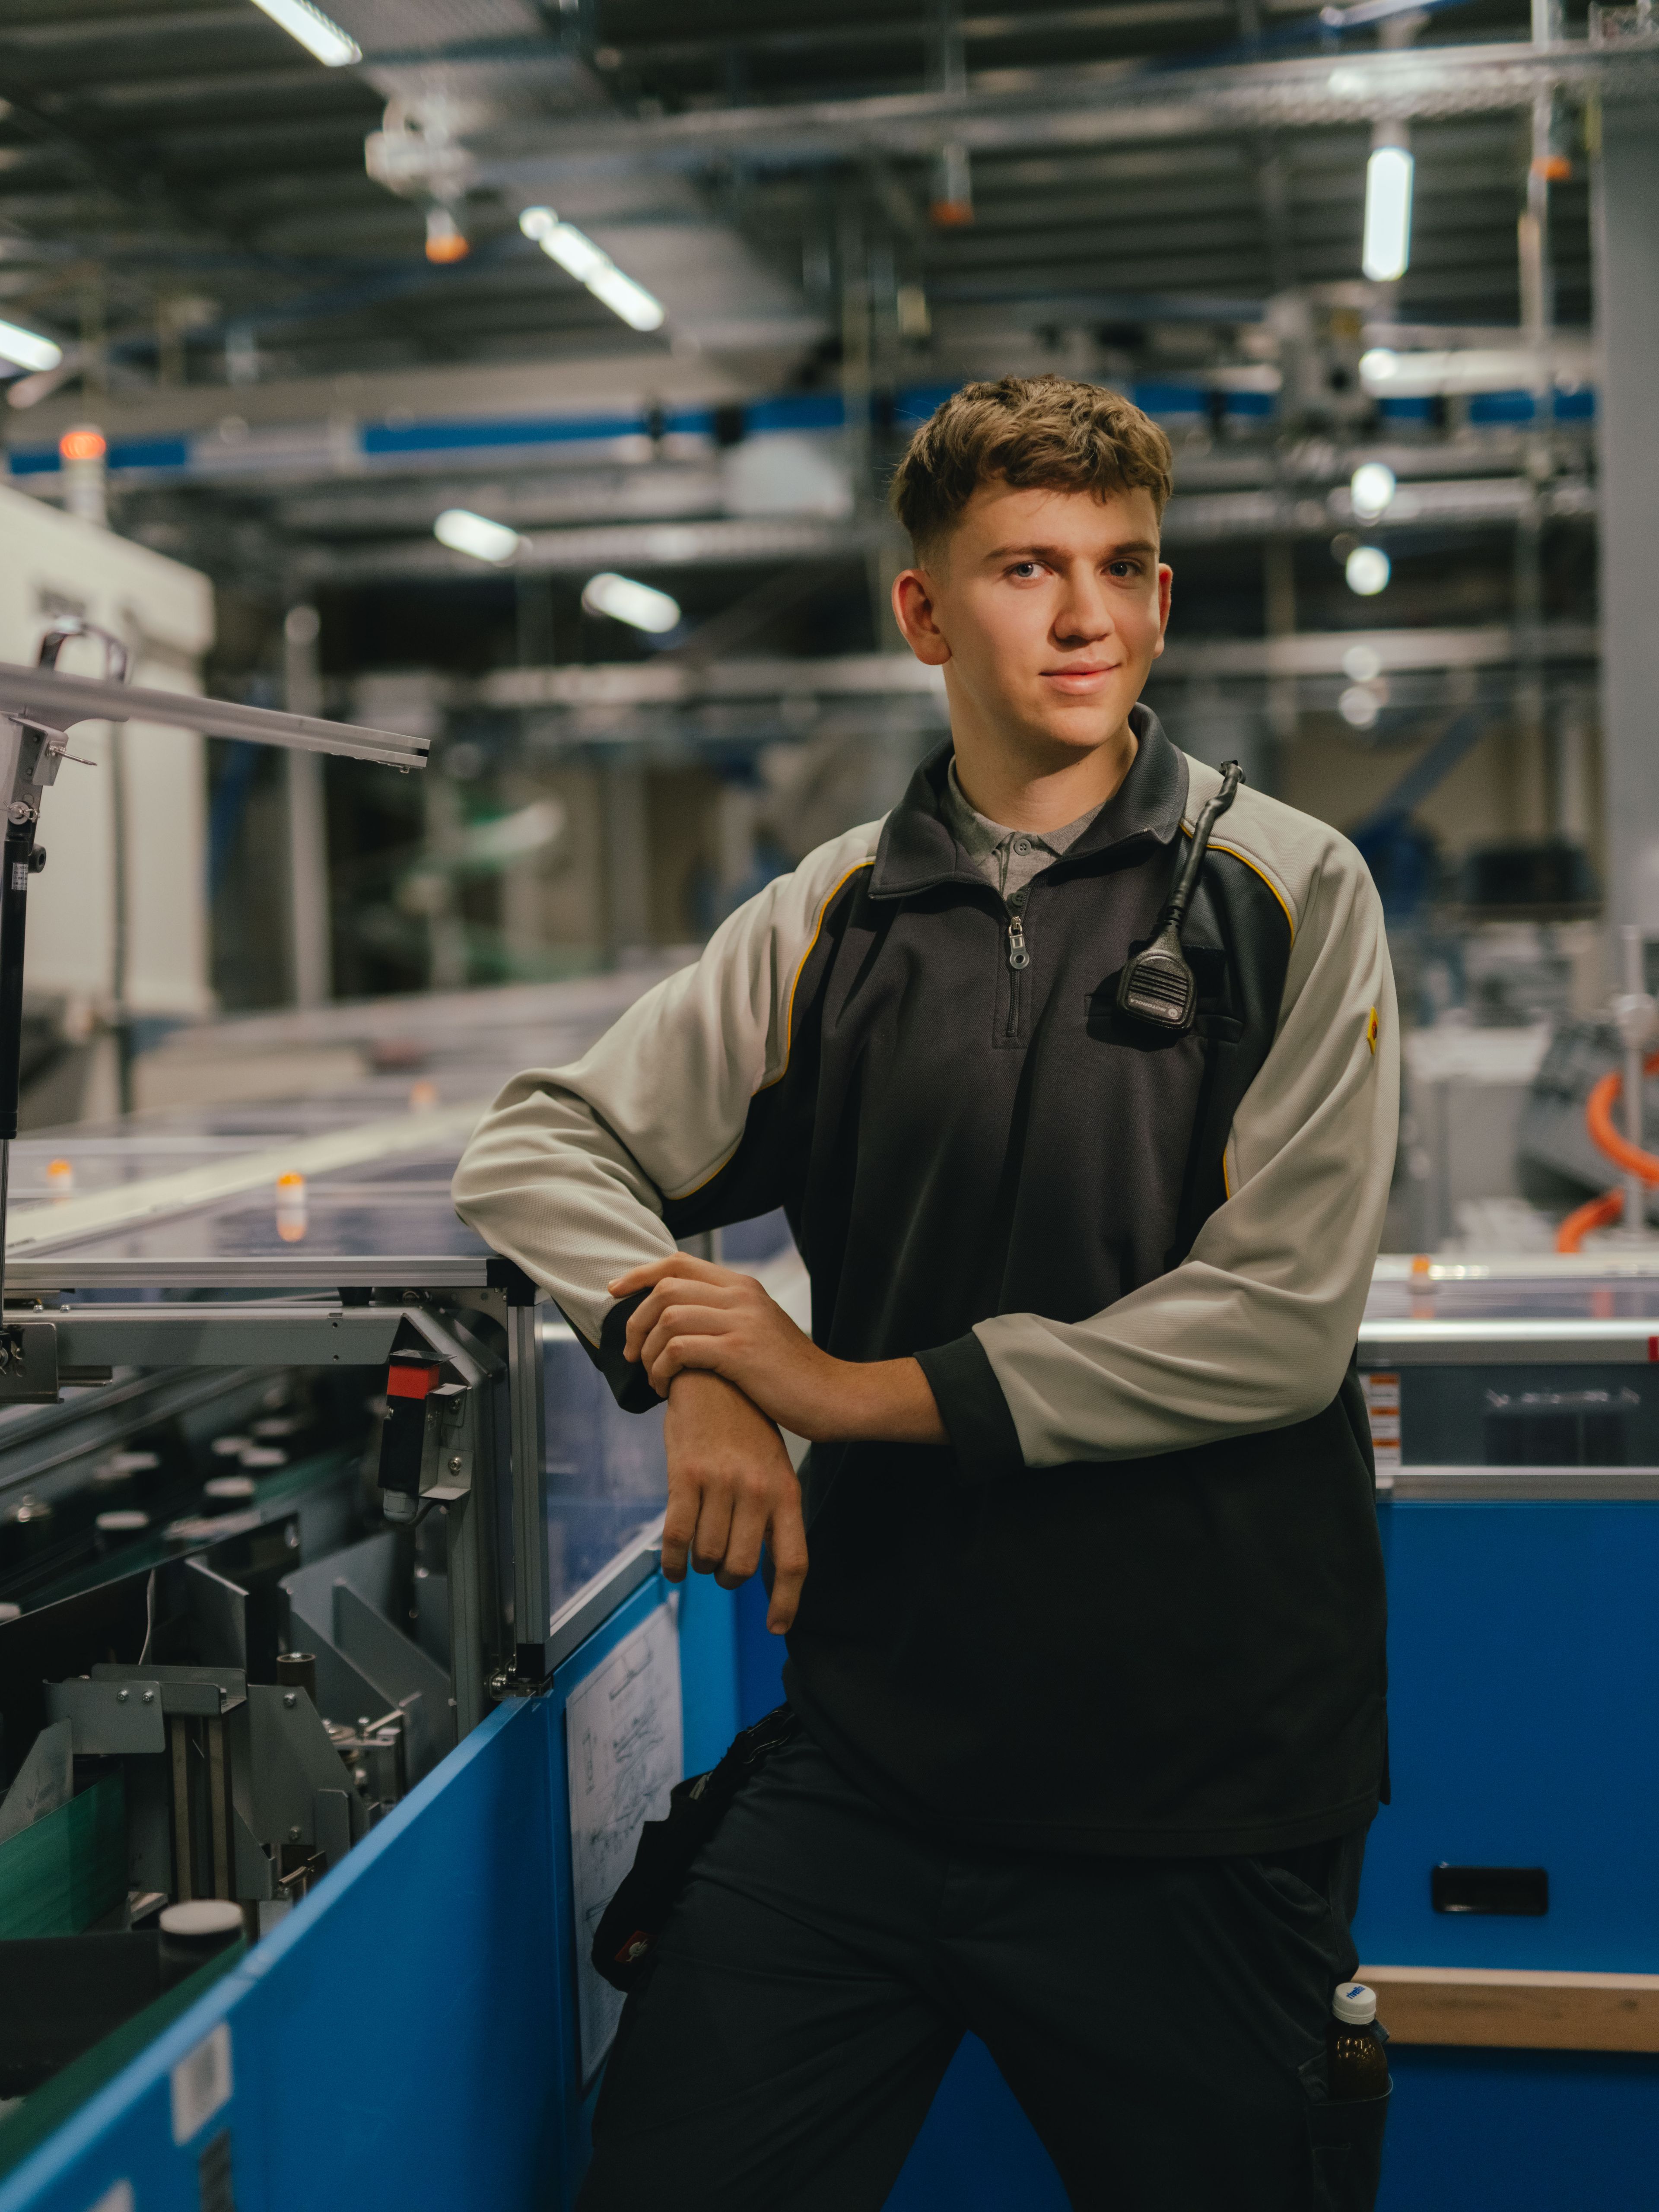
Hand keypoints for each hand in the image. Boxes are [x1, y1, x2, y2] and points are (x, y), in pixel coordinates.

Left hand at [609, 1252, 946, 1445]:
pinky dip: (662, 1369)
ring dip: (647, 1351)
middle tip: (630, 1354)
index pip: (677, 1263)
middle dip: (634, 1321)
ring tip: (652, 1377)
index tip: (613, 1291)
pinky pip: (679, 1349)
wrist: (833, 1396)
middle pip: (665, 1289)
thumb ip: (723, 1317)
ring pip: (667, 1318)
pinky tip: (667, 1388)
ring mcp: (741, 1321)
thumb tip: (676, 1321)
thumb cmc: (790, 1375)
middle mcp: (741, 1295)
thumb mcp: (758, 1332)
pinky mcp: (740, 1352)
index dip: (638, 1274)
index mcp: (742, 1286)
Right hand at [662, 1370, 806, 1633]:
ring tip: (697, 1553)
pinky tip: (672, 1566)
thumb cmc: (745, 1431)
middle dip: (727, 1577)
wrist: (715, 1379)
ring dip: (700, 1564)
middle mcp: (757, 1490)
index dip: (786, 1602)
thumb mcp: (773, 1468)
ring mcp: (721, 1483)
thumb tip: (766, 1568)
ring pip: (708, 1554)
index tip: (775, 1628)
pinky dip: (672, 1562)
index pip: (793, 1561)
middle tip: (719, 1568)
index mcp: (786, 1491)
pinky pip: (677, 1537)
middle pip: (742, 1567)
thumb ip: (772, 1514)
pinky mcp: (686, 1476)